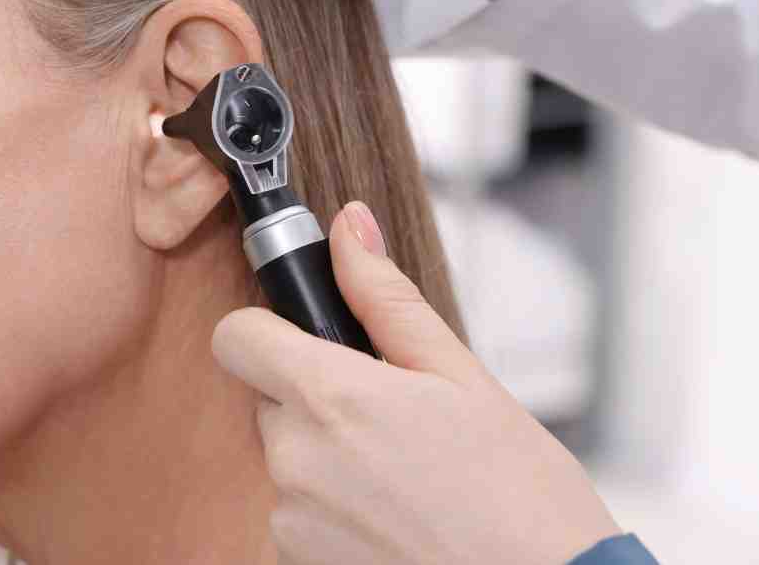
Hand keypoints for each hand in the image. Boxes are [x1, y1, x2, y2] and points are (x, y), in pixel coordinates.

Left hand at [212, 201, 621, 564]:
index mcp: (331, 397)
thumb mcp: (462, 376)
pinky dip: (336, 513)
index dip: (268, 330)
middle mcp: (295, 460)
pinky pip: (299, 516)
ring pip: (289, 461)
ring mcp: (292, 520)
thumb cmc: (522, 496)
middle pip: (270, 402)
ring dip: (331, 461)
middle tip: (396, 421)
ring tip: (409, 480)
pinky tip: (396, 520)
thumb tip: (348, 228)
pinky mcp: (297, 563)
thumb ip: (386, 299)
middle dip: (319, 400)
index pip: (236, 338)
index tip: (307, 338)